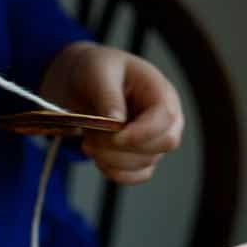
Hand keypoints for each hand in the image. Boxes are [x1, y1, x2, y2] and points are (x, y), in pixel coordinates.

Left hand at [40, 41, 183, 184]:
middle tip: (92, 138)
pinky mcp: (138, 157)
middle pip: (163, 145)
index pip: (167, 119)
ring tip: (88, 140)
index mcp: (160, 92)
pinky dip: (112, 171)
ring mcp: (153, 140)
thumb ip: (108, 94)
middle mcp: (164, 119)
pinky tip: (96, 154)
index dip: (144, 133)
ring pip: (144, 164)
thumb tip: (116, 122)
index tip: (115, 137)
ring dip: (111, 159)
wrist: (79, 82)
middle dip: (124, 148)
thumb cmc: (94, 70)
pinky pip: (134, 176)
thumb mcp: (97, 70)